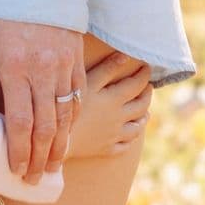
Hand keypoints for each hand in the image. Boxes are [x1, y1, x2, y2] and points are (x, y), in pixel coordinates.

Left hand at [0, 15, 86, 184]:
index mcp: (15, 66)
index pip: (19, 122)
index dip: (18, 151)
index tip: (16, 171)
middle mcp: (43, 70)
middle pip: (45, 126)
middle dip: (39, 157)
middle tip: (34, 179)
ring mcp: (64, 65)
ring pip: (66, 116)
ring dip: (59, 145)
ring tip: (52, 165)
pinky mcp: (77, 57)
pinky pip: (78, 95)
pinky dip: (73, 119)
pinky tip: (66, 134)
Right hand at [64, 46, 152, 160]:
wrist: (55, 137)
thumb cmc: (68, 105)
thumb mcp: (86, 83)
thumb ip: (107, 69)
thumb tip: (126, 56)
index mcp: (114, 100)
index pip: (136, 84)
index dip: (144, 74)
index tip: (147, 67)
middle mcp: (119, 118)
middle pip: (141, 106)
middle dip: (147, 94)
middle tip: (148, 87)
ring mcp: (113, 135)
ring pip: (137, 127)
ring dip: (144, 117)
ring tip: (146, 112)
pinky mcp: (105, 149)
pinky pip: (125, 145)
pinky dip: (132, 138)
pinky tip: (131, 134)